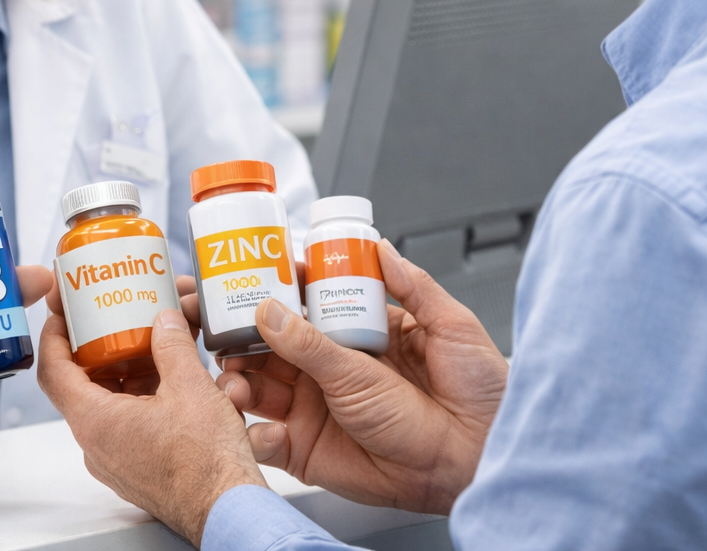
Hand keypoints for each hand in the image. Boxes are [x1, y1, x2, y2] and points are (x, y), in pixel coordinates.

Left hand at [38, 305, 263, 545]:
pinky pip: (128, 423)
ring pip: (110, 404)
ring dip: (128, 371)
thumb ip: (172, 346)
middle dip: (101, 347)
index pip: (53, 371)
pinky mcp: (136, 468)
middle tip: (115, 318)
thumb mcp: (191, 386)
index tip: (62, 311)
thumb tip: (164, 321)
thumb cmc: (205, 462)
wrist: (227, 508)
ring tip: (153, 342)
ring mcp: (115, 460)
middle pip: (83, 384)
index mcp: (95, 422)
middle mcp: (97, 444)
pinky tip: (171, 379)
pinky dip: (142, 396)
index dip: (54, 335)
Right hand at [218, 240, 507, 514]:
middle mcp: (331, 369)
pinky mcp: (308, 452)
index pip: (306, 304)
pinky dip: (254, 433)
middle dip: (241, 337)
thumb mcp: (445, 329)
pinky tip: (266, 429)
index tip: (254, 280)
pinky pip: (267, 440)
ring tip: (235, 381)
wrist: (480, 461)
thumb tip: (379, 246)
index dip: (277, 292)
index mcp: (359, 333)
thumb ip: (410, 287)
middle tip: (227, 334)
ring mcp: (316, 410)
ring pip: (258, 387)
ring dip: (237, 380)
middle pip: (270, 344)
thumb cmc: (474, 395)